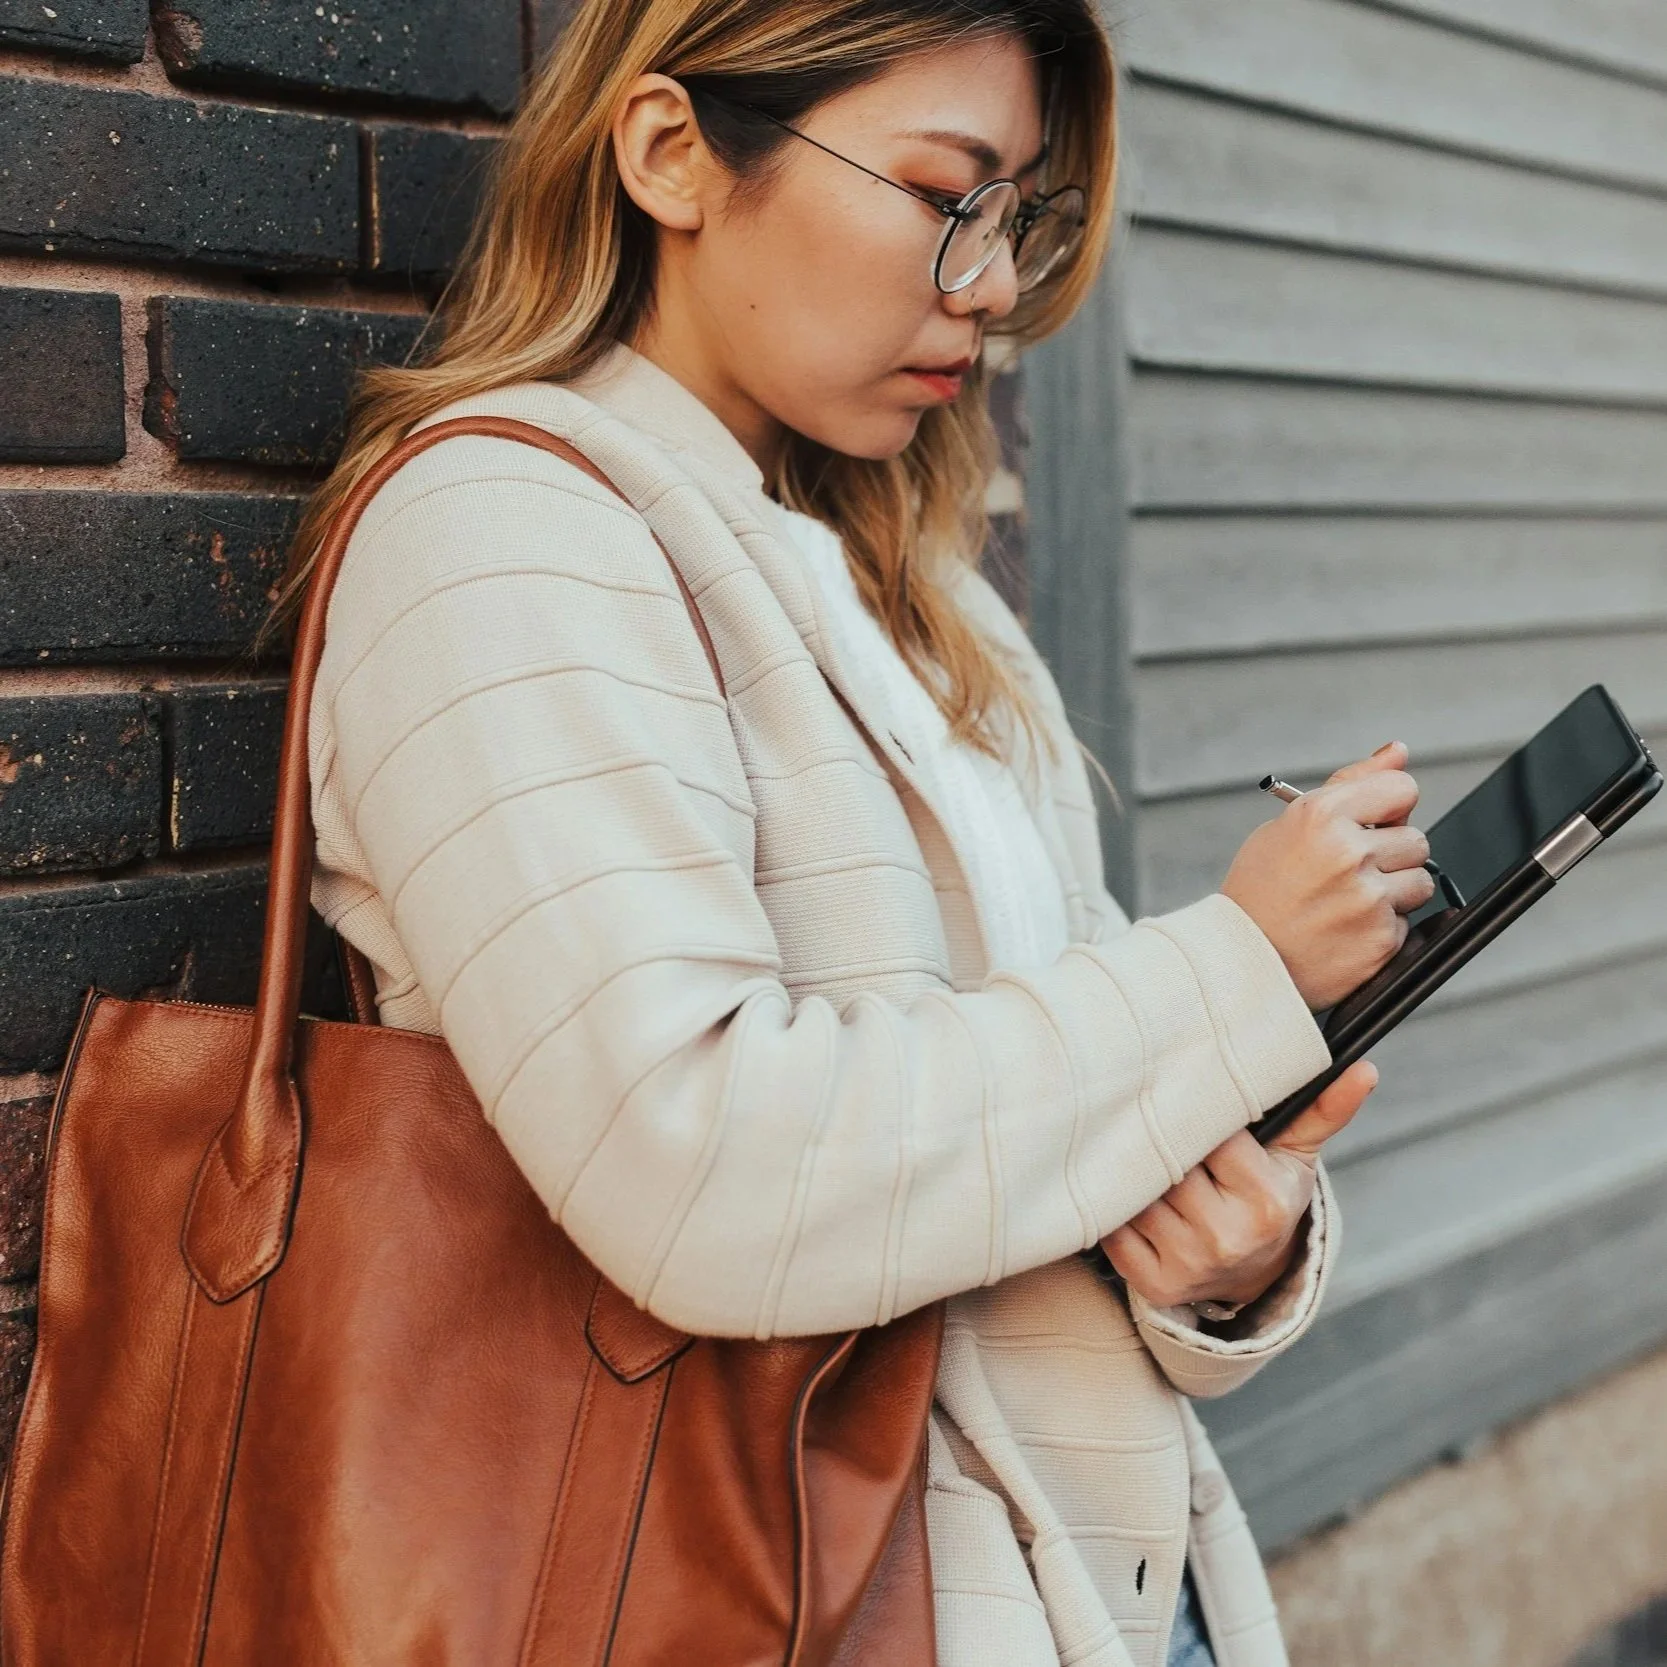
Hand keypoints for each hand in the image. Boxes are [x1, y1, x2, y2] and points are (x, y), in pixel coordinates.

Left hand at [1102, 1061, 1376, 1311]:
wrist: (1252, 1275)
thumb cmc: (1268, 1197)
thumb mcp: (1295, 1156)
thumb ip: (1323, 1110)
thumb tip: (1365, 1070)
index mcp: (1265, 1200)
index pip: (1211, 1137)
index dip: (1196, 1118)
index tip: (1191, 1107)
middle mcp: (1227, 1237)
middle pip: (1169, 1165)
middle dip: (1162, 1146)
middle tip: (1159, 1131)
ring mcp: (1189, 1264)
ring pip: (1137, 1194)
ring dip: (1135, 1176)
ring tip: (1148, 1165)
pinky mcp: (1155, 1284)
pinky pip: (1115, 1230)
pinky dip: (1118, 1210)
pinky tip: (1132, 1199)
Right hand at [1222, 742, 1435, 1008]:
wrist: (1241, 960)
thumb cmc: (1262, 889)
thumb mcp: (1291, 824)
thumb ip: (1350, 785)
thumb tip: (1397, 751)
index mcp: (1320, 815)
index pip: (1402, 789)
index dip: (1389, 807)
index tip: (1373, 823)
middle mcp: (1348, 853)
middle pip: (1416, 839)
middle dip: (1390, 855)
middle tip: (1348, 875)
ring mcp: (1368, 898)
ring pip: (1420, 881)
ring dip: (1394, 891)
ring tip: (1348, 903)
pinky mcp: (1381, 938)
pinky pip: (1408, 921)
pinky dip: (1383, 926)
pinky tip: (1347, 929)